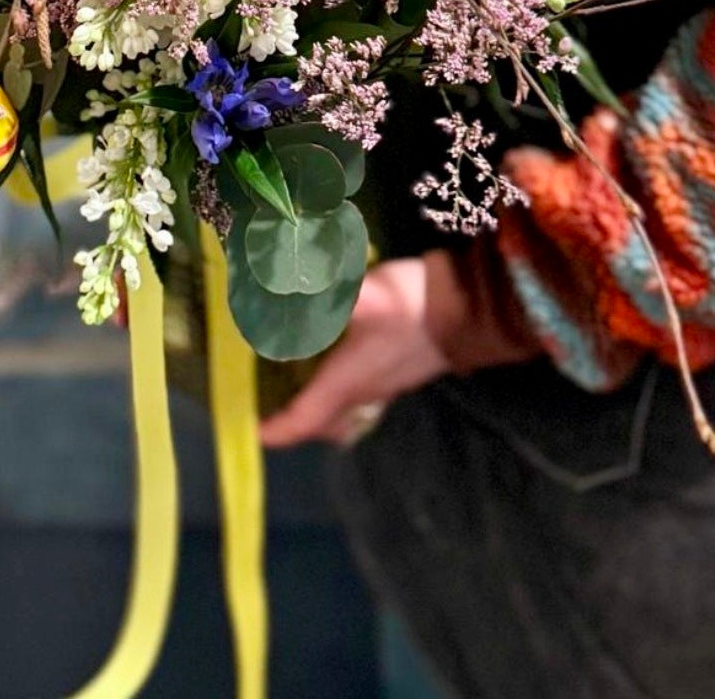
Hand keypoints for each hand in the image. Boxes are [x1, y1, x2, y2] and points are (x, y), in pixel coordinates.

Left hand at [259, 257, 449, 448]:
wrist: (468, 309)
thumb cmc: (410, 306)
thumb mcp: (363, 294)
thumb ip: (321, 291)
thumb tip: (282, 284)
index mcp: (346, 382)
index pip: (302, 421)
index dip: (273, 430)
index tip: (246, 428)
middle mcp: (363, 393)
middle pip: (320, 423)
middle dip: (292, 420)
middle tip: (265, 398)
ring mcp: (383, 385)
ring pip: (340, 411)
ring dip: (314, 404)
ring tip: (290, 378)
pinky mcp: (396, 371)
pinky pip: (356, 393)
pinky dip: (333, 386)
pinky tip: (326, 354)